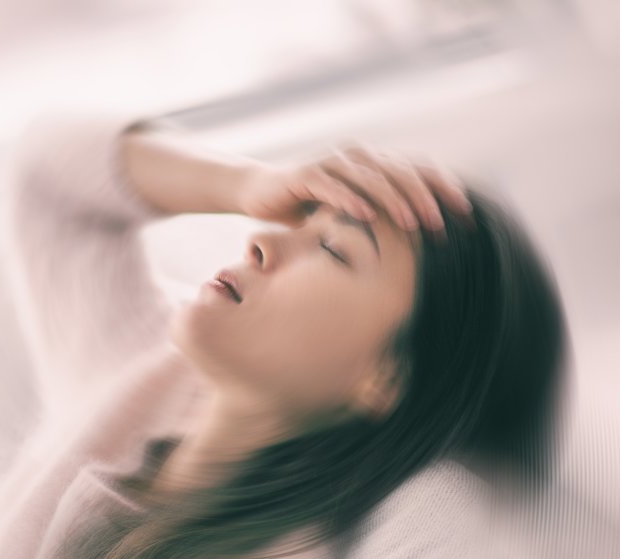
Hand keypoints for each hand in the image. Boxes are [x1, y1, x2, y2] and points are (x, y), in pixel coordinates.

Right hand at [237, 144, 472, 232]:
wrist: (258, 192)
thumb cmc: (307, 205)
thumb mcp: (349, 210)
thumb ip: (379, 213)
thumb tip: (421, 236)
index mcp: (372, 161)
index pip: (417, 168)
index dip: (443, 187)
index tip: (465, 214)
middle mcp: (356, 155)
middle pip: (400, 171)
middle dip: (424, 198)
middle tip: (440, 224)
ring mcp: (331, 162)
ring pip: (372, 178)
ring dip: (395, 201)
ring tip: (412, 224)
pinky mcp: (305, 174)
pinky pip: (333, 185)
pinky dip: (351, 199)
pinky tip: (366, 215)